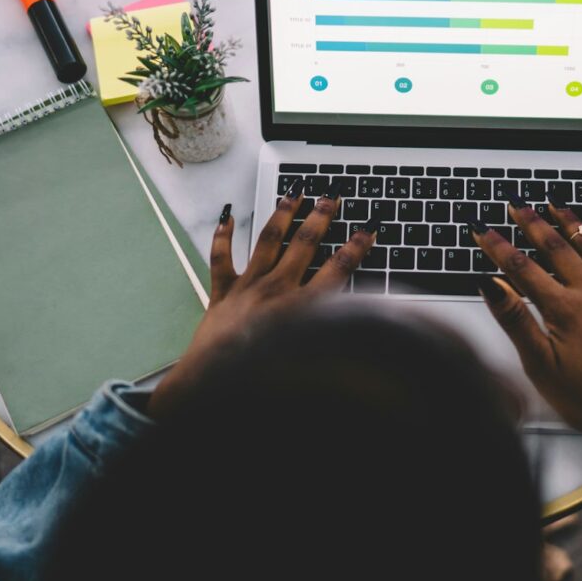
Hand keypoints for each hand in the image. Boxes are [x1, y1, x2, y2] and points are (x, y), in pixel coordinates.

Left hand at [146, 181, 377, 418]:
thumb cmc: (262, 379)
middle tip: (331, 197)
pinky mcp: (223, 294)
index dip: (356, 247)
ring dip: (283, 215)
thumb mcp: (310, 363)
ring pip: (268, 241)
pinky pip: (221, 258)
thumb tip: (352, 324)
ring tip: (294, 194)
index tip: (368, 230)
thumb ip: (330, 337)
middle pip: (304, 244)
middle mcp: (276, 291)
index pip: (338, 270)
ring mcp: (248, 288)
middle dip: (321, 217)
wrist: (213, 386)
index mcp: (301, 310)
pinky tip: (226, 216)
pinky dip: (222, 236)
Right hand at [472, 202, 581, 509]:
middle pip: (557, 247)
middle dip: (532, 223)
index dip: (497, 246)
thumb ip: (515, 320)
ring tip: (555, 205)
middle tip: (516, 205)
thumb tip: (491, 286)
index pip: (522, 267)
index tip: (481, 231)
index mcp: (565, 309)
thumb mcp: (540, 365)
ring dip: (571, 224)